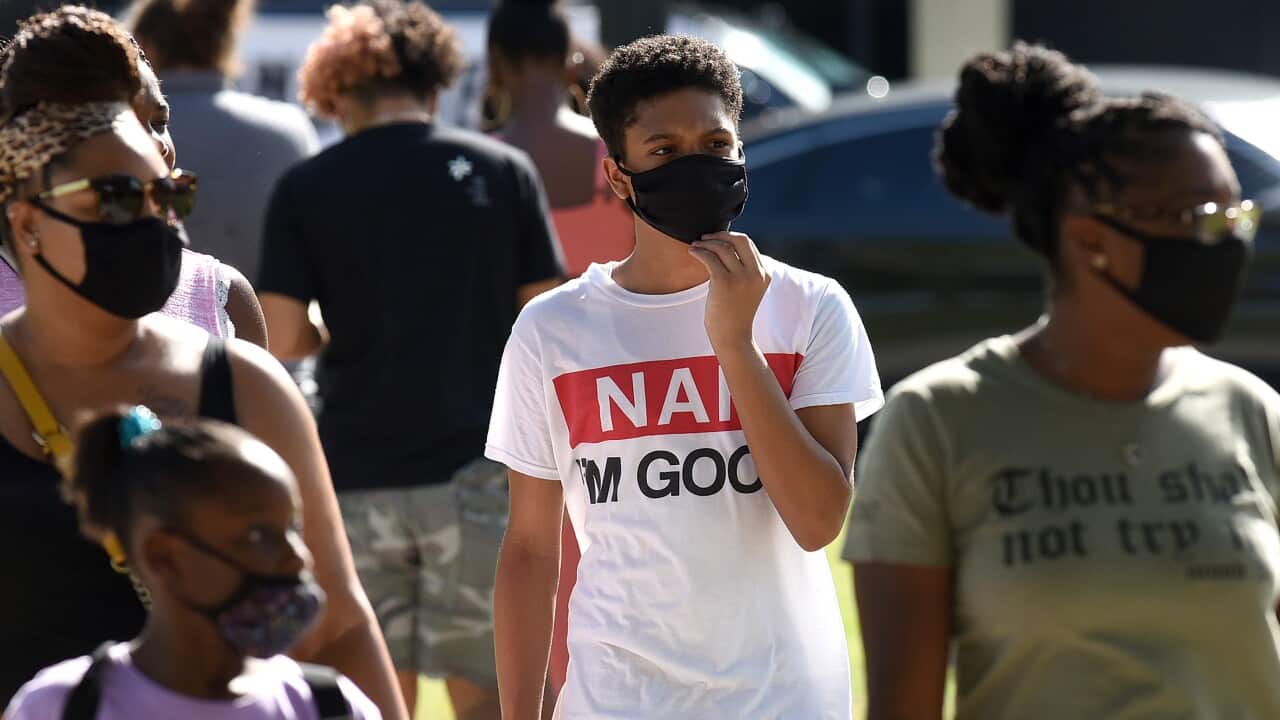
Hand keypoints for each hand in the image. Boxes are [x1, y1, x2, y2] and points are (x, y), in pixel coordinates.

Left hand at [689, 231, 769, 351]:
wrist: (733, 338)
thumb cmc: (734, 314)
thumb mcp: (746, 289)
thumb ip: (742, 270)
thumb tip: (723, 246)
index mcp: (764, 274)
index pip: (748, 244)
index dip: (730, 237)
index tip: (716, 239)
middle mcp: (756, 274)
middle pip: (739, 240)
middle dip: (720, 234)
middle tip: (705, 237)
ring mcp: (741, 278)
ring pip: (722, 247)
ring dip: (706, 243)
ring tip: (695, 246)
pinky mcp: (724, 283)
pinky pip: (710, 258)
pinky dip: (699, 251)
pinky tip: (692, 252)